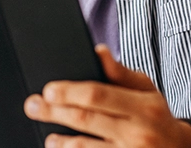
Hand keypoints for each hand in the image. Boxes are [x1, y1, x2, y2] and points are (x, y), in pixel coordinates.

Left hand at [24, 44, 190, 146]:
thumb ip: (121, 73)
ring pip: (85, 147)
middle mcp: (136, 131)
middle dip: (54, 112)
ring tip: (47, 135)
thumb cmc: (158, 116)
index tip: (49, 89)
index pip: (99, 95)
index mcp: (143, 106)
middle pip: (86, 119)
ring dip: (60, 140)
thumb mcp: (147, 90)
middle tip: (32, 106)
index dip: (70, 92)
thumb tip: (98, 51)